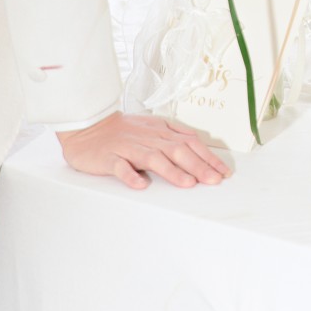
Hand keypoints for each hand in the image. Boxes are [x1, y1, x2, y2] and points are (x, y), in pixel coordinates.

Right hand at [57, 112, 232, 190]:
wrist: (88, 125)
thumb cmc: (123, 131)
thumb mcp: (153, 129)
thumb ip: (175, 138)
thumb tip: (201, 152)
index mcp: (160, 130)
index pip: (189, 142)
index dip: (208, 157)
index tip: (223, 172)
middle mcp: (148, 137)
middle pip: (177, 150)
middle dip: (198, 166)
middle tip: (214, 181)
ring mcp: (128, 147)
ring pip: (153, 158)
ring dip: (172, 171)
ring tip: (188, 183)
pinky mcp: (109, 157)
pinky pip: (120, 167)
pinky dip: (130, 176)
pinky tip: (141, 185)